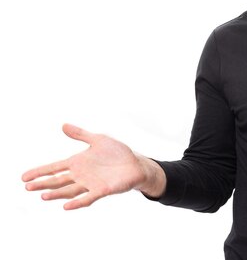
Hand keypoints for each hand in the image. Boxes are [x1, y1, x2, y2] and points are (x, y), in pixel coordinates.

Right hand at [22, 124, 154, 209]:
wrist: (136, 164)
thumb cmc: (117, 153)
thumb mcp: (98, 139)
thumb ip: (80, 134)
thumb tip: (63, 125)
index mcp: (78, 163)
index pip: (54, 168)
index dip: (40, 172)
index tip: (24, 177)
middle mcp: (81, 175)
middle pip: (58, 181)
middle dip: (43, 184)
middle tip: (27, 187)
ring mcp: (90, 183)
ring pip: (69, 191)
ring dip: (56, 194)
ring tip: (43, 195)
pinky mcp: (102, 190)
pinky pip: (87, 198)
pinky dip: (77, 202)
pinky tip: (66, 206)